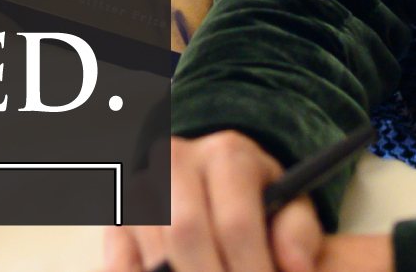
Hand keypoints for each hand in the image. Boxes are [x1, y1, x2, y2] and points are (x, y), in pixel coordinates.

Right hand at [104, 132, 310, 271]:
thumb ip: (298, 234)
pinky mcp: (117, 219)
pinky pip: (118, 262)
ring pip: (153, 249)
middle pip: (186, 232)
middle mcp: (176, 160)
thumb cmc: (258, 203)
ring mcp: (140, 187)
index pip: (235, 222)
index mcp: (228, 155)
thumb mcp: (290, 208)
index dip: (251, 268)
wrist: (215, 184)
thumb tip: (296, 267)